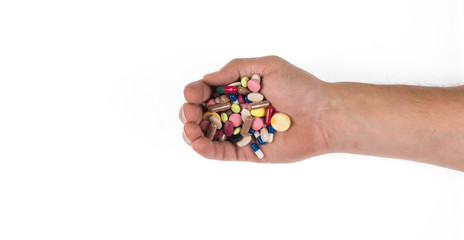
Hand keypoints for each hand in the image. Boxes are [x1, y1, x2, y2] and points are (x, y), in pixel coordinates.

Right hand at [180, 56, 329, 162]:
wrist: (323, 115)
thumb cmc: (300, 88)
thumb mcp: (268, 66)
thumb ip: (235, 69)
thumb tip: (207, 78)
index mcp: (238, 91)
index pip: (207, 92)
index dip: (195, 92)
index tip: (192, 94)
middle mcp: (236, 112)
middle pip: (203, 114)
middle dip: (189, 113)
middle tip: (190, 113)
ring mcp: (241, 132)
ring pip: (208, 135)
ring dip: (192, 133)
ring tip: (191, 130)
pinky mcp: (248, 151)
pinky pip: (223, 152)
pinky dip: (207, 150)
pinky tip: (198, 144)